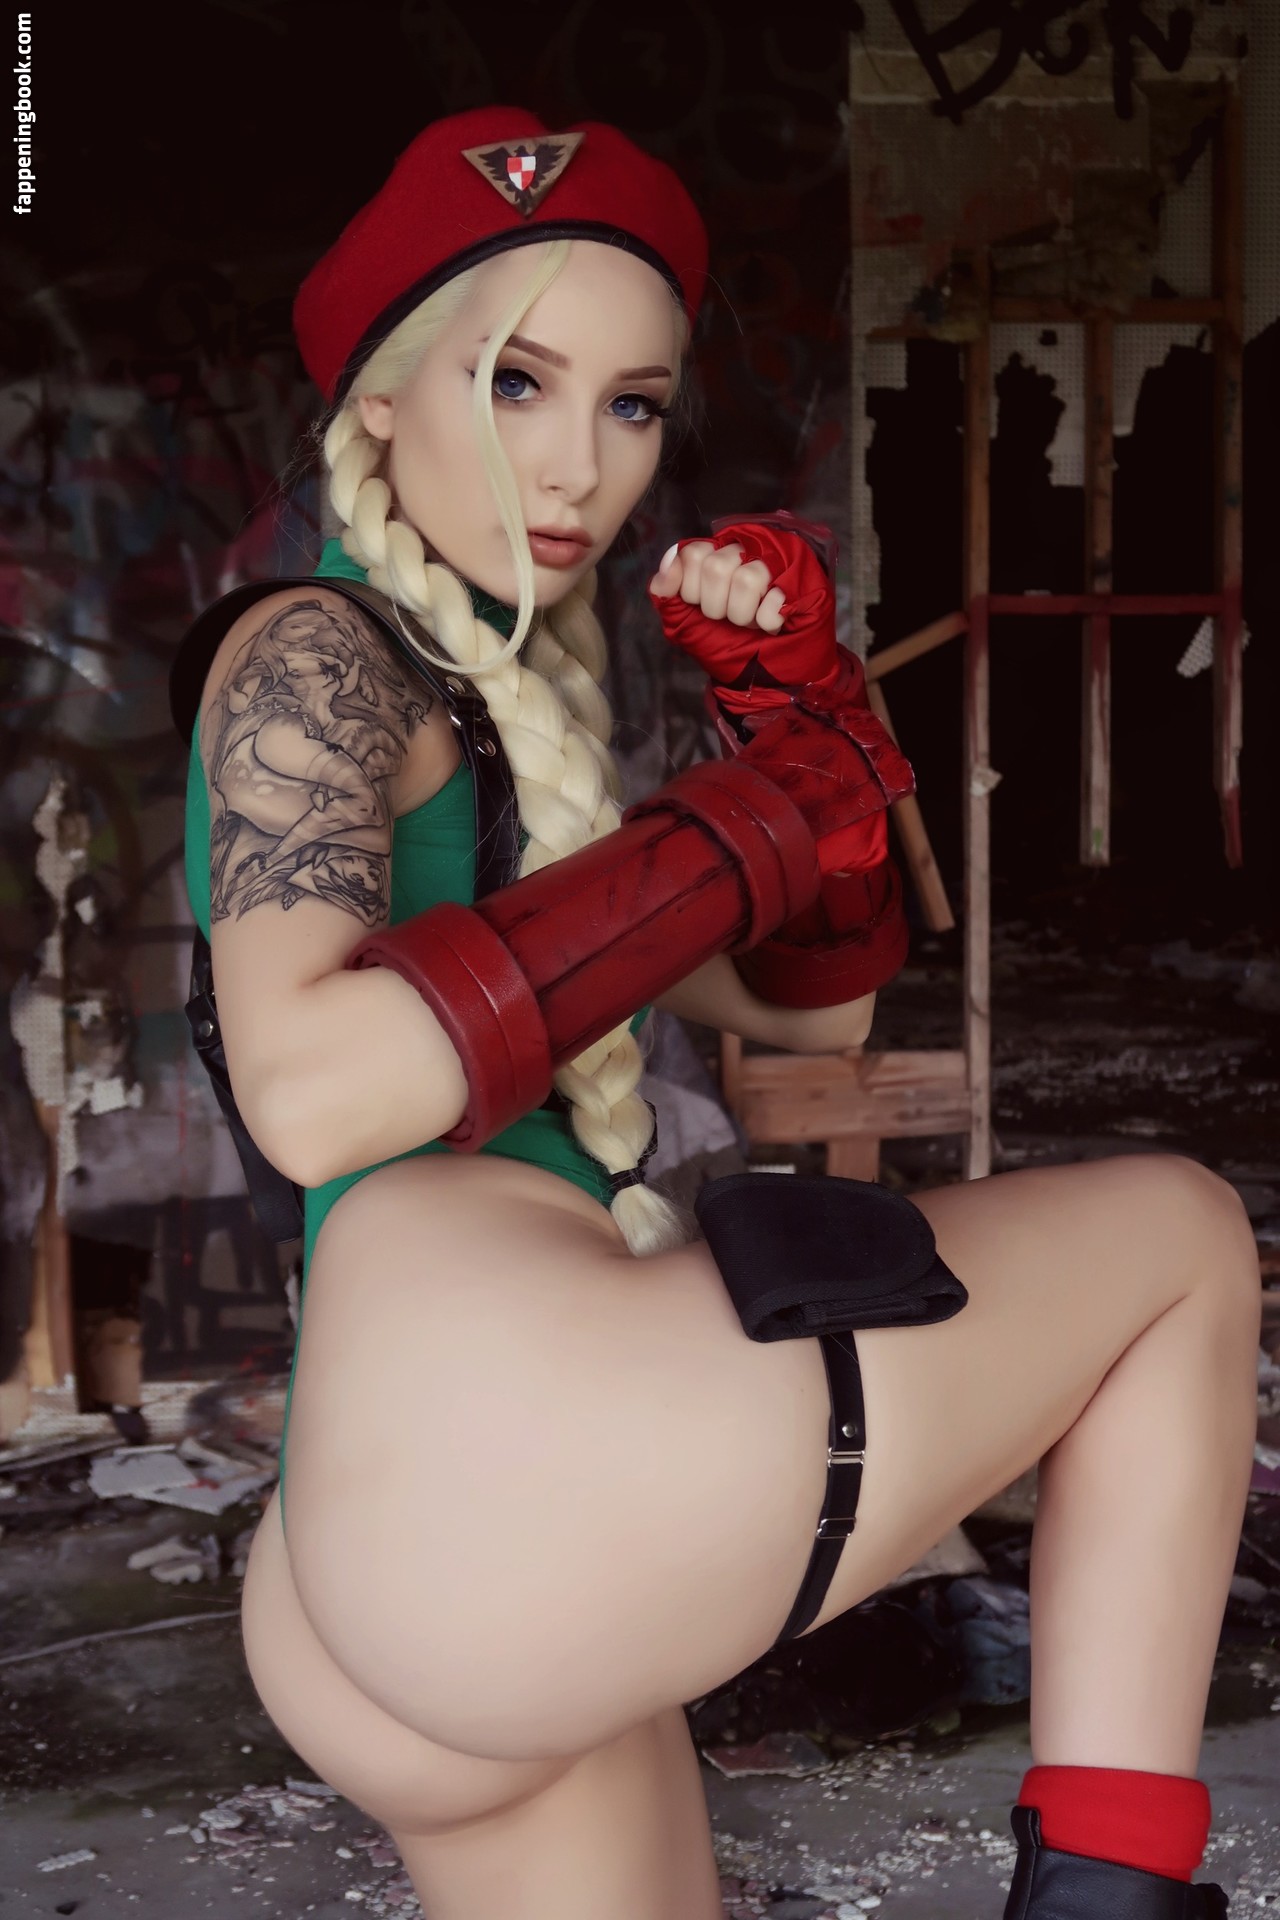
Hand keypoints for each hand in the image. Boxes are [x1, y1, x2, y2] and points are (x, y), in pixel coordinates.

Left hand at [647, 520, 839, 705]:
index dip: (692, 589)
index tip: (702, 609)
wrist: (768, 680)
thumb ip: (666, 593)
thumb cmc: (729, 648)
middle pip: (716, 566)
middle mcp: (745, 551)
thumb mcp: (686, 625)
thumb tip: (669, 562)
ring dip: (744, 615)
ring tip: (752, 622)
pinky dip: (768, 622)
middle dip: (717, 607)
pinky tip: (773, 625)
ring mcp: (776, 561)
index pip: (692, 554)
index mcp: (715, 556)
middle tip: (730, 620)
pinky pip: (775, 597)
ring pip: (746, 579)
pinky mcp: (803, 579)